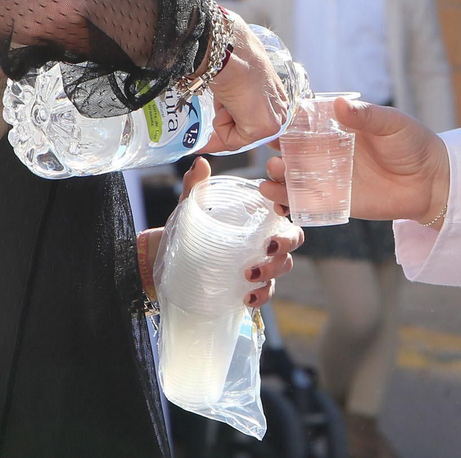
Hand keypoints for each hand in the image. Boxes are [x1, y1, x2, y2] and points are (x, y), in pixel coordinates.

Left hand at [138, 158, 304, 311]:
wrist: (168, 262)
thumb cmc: (188, 229)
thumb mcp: (190, 207)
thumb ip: (196, 186)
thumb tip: (200, 162)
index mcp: (257, 216)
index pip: (285, 207)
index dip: (289, 206)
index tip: (278, 207)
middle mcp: (265, 238)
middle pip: (293, 239)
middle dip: (286, 242)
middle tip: (269, 247)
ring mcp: (262, 263)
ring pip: (283, 266)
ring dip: (272, 271)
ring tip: (249, 275)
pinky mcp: (252, 286)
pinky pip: (267, 292)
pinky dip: (262, 296)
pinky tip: (247, 298)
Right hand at [200, 11, 288, 153]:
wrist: (230, 55)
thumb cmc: (232, 60)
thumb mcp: (236, 85)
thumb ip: (234, 103)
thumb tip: (213, 127)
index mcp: (277, 99)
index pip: (254, 123)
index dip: (234, 124)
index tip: (221, 124)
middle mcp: (280, 112)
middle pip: (245, 133)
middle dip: (228, 120)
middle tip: (225, 99)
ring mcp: (274, 123)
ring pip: (237, 137)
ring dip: (223, 119)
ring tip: (229, 96)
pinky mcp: (262, 129)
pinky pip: (231, 140)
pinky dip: (221, 124)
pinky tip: (228, 103)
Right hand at [260, 97, 450, 228]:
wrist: (432, 182)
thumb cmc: (413, 144)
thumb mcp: (392, 123)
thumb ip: (365, 116)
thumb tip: (341, 103)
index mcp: (339, 127)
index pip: (305, 121)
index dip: (286, 121)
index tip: (272, 122)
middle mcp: (328, 150)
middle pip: (292, 149)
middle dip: (276, 151)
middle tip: (272, 153)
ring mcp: (328, 176)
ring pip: (292, 176)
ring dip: (277, 176)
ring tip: (272, 175)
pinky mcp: (333, 201)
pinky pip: (304, 202)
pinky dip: (286, 201)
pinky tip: (275, 199)